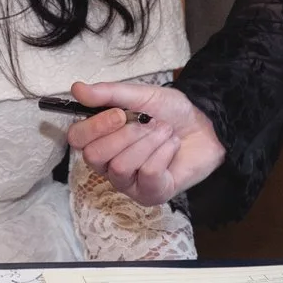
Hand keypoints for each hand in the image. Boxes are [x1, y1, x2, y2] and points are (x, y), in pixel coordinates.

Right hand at [65, 81, 224, 207]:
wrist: (206, 125)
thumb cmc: (170, 112)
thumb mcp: (140, 95)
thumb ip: (108, 93)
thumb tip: (76, 89)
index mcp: (101, 138)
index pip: (76, 139)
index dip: (95, 127)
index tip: (120, 114)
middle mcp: (108, 164)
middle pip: (94, 156)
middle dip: (126, 135)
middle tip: (148, 123)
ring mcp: (128, 183)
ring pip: (121, 166)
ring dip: (149, 142)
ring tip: (165, 132)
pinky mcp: (149, 194)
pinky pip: (147, 174)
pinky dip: (164, 152)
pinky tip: (173, 146)